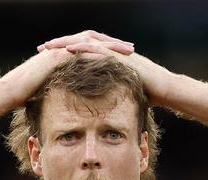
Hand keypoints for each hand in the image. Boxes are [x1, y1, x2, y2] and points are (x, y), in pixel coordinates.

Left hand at [37, 30, 171, 106]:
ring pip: (87, 42)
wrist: (166, 90)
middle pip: (79, 43)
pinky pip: (100, 48)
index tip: (46, 59)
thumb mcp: (121, 94)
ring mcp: (116, 51)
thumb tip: (96, 109)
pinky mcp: (121, 55)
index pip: (81, 52)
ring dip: (67, 43)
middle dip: (60, 45)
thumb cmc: (147, 94)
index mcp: (107, 58)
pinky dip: (85, 47)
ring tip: (50, 47)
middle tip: (41, 49)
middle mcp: (110, 51)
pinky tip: (70, 50)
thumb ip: (108, 95)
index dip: (63, 54)